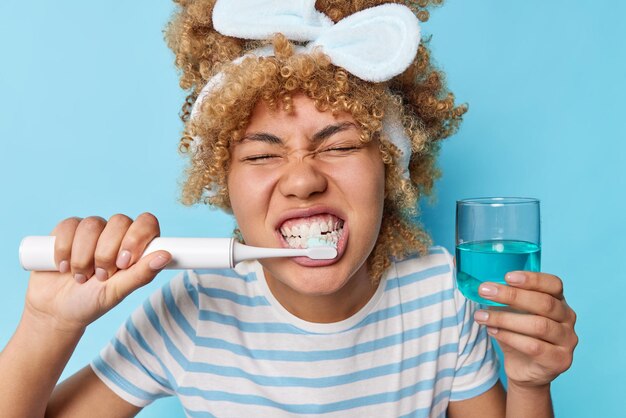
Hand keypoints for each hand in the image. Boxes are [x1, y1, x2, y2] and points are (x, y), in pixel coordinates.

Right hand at [25, 213, 170, 332]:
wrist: (54, 310)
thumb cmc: (92, 302)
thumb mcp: (117, 292)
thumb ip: (141, 274)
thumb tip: (166, 255)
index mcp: (136, 246)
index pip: (147, 223)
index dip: (137, 237)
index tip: (124, 263)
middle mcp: (116, 234)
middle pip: (119, 221)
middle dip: (107, 252)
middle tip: (101, 276)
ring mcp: (92, 230)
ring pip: (92, 224)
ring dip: (83, 256)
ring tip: (81, 277)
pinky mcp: (67, 230)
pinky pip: (69, 225)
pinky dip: (64, 250)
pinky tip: (63, 267)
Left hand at [473, 271, 577, 387]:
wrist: (527, 371)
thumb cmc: (518, 334)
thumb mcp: (512, 312)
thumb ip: (502, 295)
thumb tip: (468, 274)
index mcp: (559, 300)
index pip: (553, 284)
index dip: (532, 279)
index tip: (507, 276)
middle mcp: (567, 318)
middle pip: (544, 303)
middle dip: (511, 296)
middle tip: (484, 291)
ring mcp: (567, 341)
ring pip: (538, 325)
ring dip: (505, 319)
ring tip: (481, 316)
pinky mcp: (559, 360)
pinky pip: (533, 346)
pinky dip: (509, 337)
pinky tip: (492, 331)